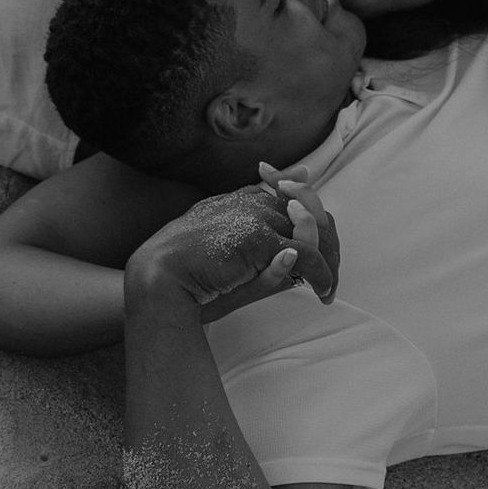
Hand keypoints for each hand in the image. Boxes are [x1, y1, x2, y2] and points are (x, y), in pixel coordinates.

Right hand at [137, 174, 339, 324]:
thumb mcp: (226, 253)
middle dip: (327, 240)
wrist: (158, 277)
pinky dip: (321, 274)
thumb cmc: (185, 271)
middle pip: (310, 210)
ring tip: (328, 285)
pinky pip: (306, 254)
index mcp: (241, 199)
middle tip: (329, 271)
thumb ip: (255, 244)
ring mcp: (257, 216)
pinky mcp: (260, 238)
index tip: (320, 244)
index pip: (292, 196)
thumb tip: (290, 251)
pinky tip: (322, 292)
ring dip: (328, 259)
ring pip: (313, 230)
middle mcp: (253, 201)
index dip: (311, 218)